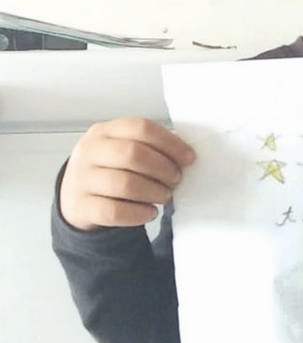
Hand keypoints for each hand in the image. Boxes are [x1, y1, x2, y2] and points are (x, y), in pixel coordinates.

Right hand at [59, 118, 195, 230]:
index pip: (141, 128)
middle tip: (176, 179)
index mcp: (103, 131)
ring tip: (164, 196)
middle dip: (163, 168)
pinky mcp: (81, 206)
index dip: (170, 143)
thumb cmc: (108, 170)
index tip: (189, 158)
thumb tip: (183, 154)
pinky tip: (150, 212)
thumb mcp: (120, 149)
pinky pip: (114, 212)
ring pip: (125, 184)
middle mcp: (89, 151)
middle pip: (133, 154)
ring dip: (154, 192)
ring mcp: (82, 179)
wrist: (74, 198)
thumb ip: (147, 147)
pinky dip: (138, 214)